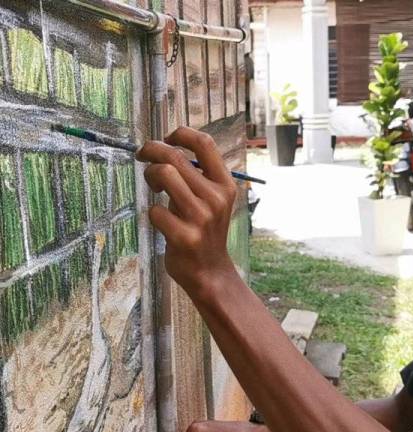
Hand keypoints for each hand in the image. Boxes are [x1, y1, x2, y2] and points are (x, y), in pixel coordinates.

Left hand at [136, 127, 237, 297]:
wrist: (210, 271)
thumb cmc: (205, 230)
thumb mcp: (213, 200)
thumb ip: (198, 177)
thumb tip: (166, 148)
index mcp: (225, 184)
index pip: (205, 143)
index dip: (181, 133)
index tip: (167, 138)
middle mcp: (215, 198)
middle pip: (175, 156)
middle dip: (151, 150)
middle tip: (141, 156)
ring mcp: (201, 218)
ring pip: (164, 175)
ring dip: (150, 176)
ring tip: (152, 186)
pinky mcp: (184, 237)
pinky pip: (155, 210)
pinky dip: (152, 212)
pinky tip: (161, 220)